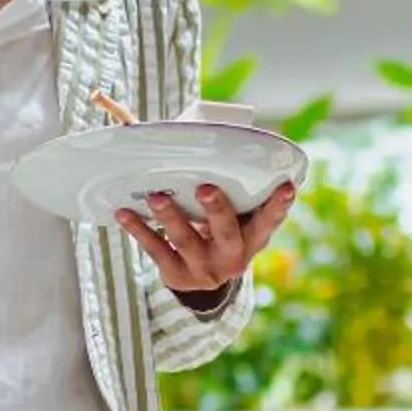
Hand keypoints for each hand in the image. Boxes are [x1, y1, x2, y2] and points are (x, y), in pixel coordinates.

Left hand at [116, 181, 296, 298]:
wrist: (202, 281)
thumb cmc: (216, 229)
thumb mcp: (230, 214)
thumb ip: (224, 180)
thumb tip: (190, 129)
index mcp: (252, 237)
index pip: (269, 220)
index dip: (279, 205)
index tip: (287, 186)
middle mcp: (233, 257)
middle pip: (228, 233)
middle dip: (218, 210)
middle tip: (206, 187)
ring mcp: (205, 269)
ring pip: (187, 242)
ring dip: (171, 217)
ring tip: (156, 196)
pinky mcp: (177, 276)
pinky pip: (157, 251)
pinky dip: (140, 230)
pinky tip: (124, 213)